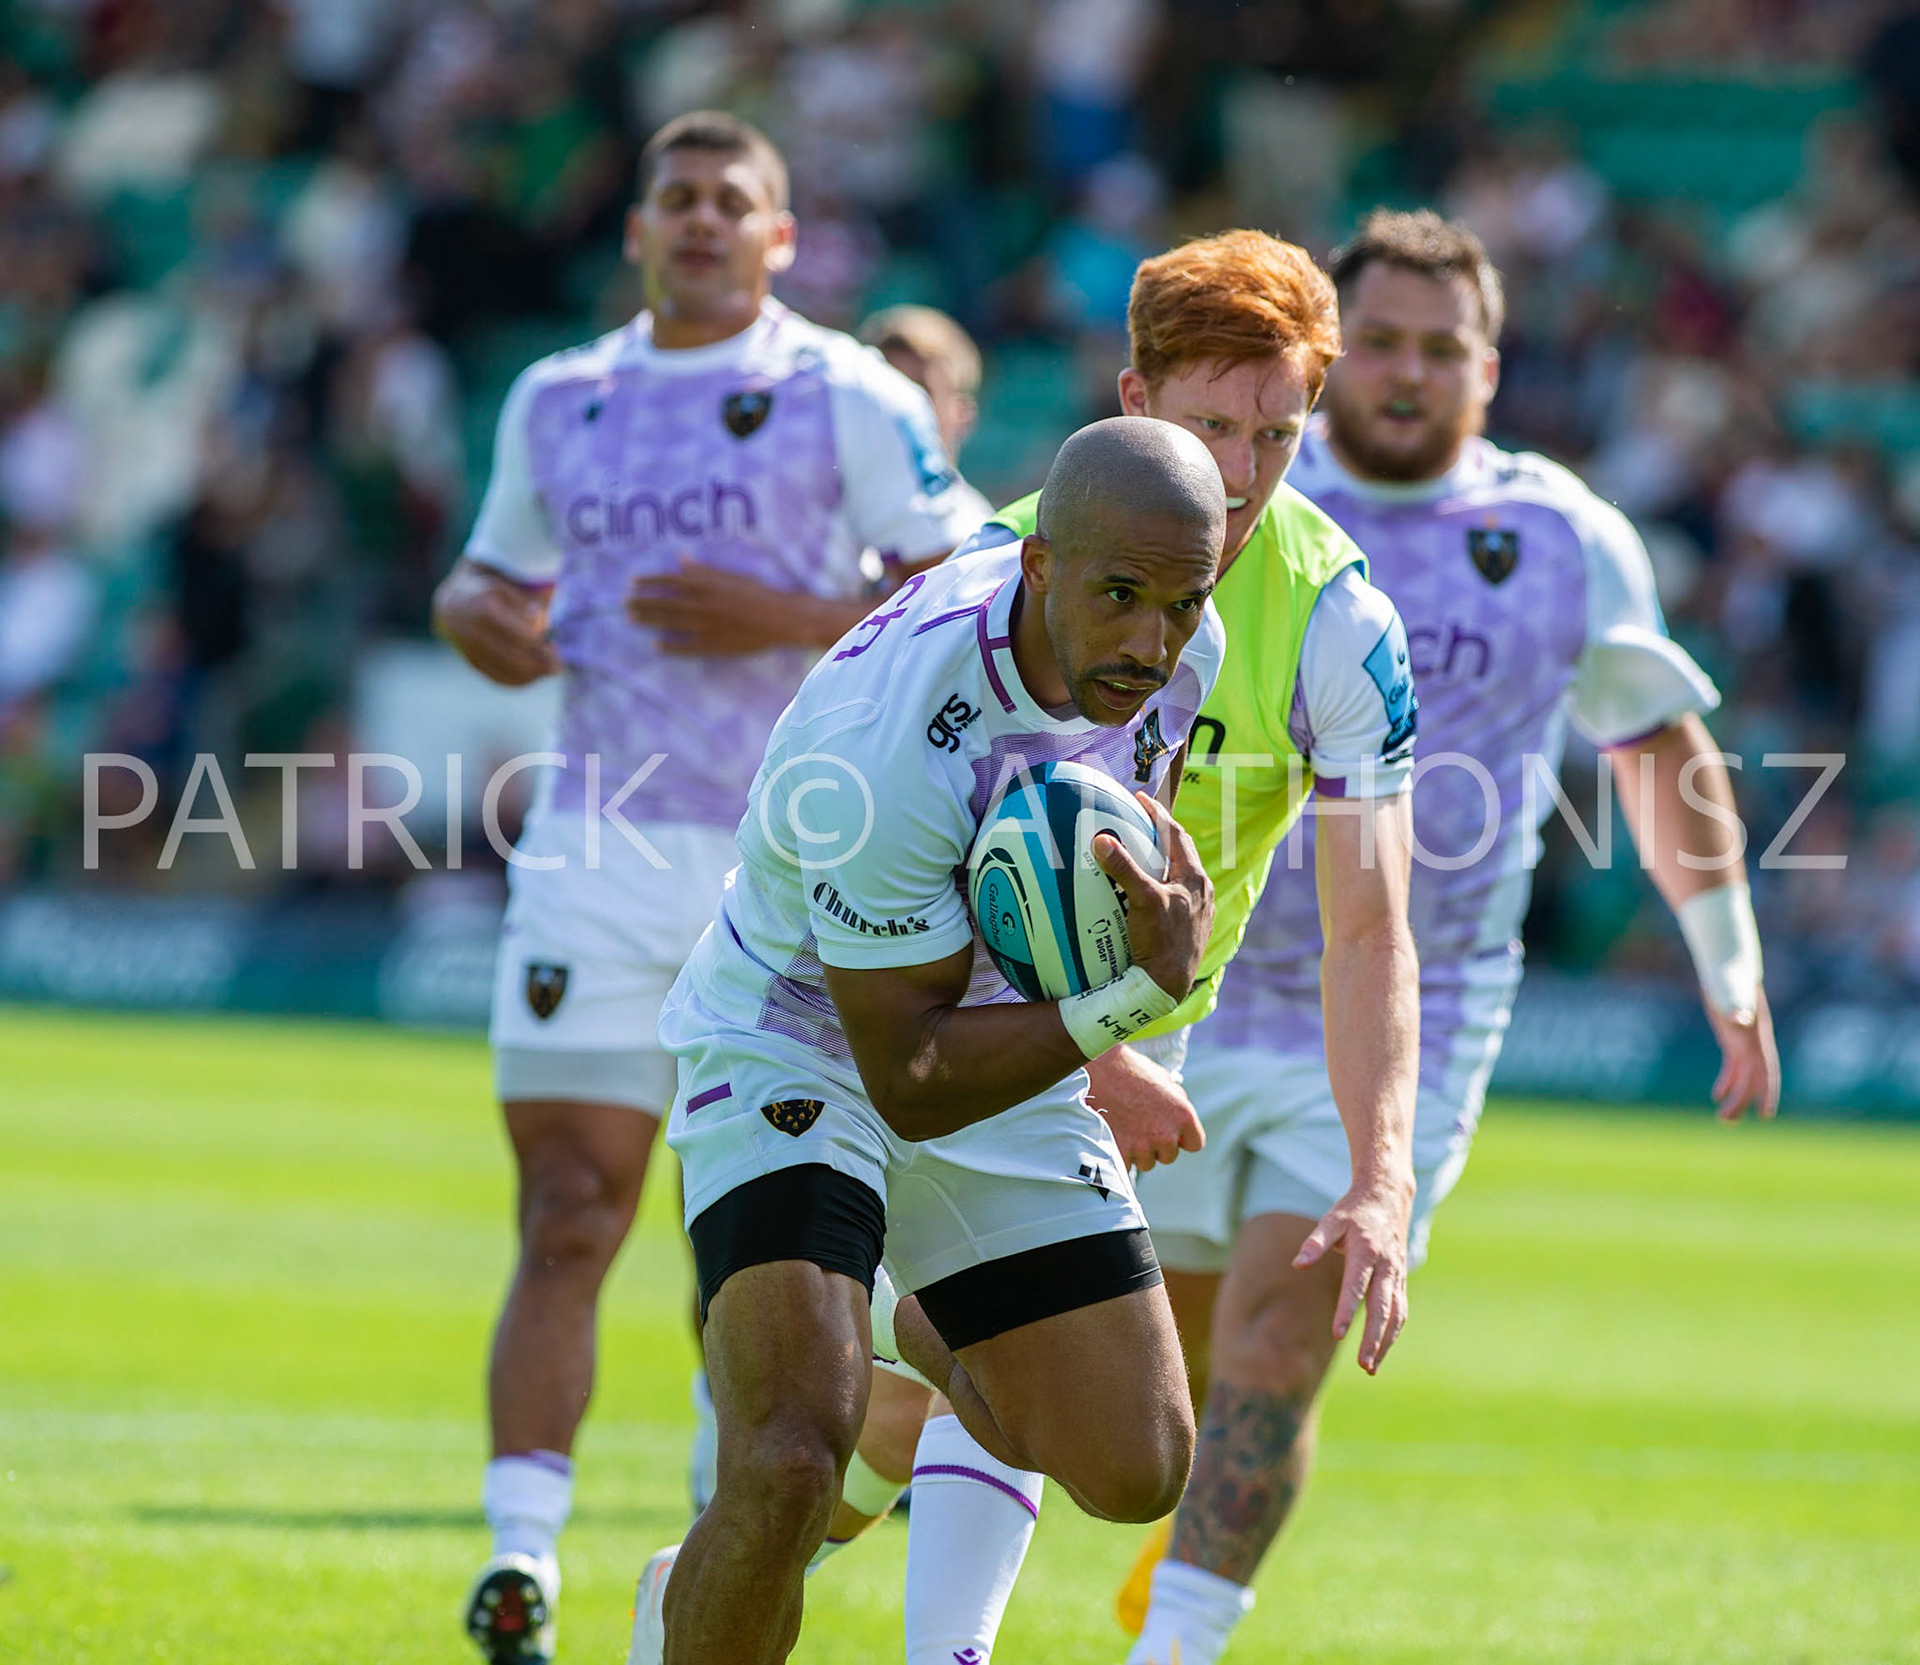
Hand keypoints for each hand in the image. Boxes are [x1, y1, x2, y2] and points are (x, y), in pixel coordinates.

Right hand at [431, 560, 559, 686]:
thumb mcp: (507, 588)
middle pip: (513, 657)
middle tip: (557, 665)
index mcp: (485, 610)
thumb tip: (542, 626)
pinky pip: (499, 679)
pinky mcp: (474, 664)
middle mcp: (474, 633)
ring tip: (549, 669)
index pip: (517, 635)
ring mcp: (472, 651)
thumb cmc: (490, 595)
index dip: (538, 643)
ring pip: (507, 672)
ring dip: (533, 675)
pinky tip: (535, 676)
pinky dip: (520, 681)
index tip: (551, 644)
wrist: (454, 606)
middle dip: (539, 664)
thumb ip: (526, 603)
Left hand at [627, 554, 814, 654]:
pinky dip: (671, 646)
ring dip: (649, 621)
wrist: (781, 618)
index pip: (669, 581)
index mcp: (707, 584)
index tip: (632, 583)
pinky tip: (656, 645)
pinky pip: (687, 646)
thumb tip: (681, 557)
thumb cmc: (757, 593)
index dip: (649, 582)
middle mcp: (702, 604)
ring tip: (632, 619)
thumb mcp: (730, 576)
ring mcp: (707, 626)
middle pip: (665, 603)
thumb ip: (703, 569)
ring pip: (671, 623)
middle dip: (642, 603)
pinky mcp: (715, 644)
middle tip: (624, 604)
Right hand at [1084, 1042, 1204, 1170]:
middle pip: (1168, 1155)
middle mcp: (1166, 1134)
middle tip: (1138, 1125)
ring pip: (1146, 1162)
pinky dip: (1118, 1155)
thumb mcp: (1161, 1078)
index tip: (1168, 1132)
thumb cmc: (1127, 1069)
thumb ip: (1176, 1100)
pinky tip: (1111, 1134)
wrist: (1093, 1068)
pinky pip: (1125, 1165)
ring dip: (1137, 1151)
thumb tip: (1182, 1121)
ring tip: (1122, 1126)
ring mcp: (1143, 1146)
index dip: (1181, 1139)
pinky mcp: (1120, 1153)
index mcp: (1183, 1115)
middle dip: (1156, 1145)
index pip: (1195, 1143)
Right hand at [1092, 792, 1212, 1003]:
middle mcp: (1202, 892)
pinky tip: (1146, 895)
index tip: (1141, 800)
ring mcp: (1199, 911)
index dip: (1158, 815)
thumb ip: (1123, 869)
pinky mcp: (1192, 929)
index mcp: (1194, 878)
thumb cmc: (1161, 941)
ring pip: (1181, 876)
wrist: (1168, 984)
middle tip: (1142, 823)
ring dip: (1164, 862)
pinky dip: (1162, 887)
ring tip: (1143, 855)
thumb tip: (1102, 840)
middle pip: (1182, 853)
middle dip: (1163, 835)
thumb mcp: (1142, 900)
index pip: (1177, 835)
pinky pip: (1176, 897)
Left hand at [1294, 1168, 1413, 1374]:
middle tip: (1363, 1365)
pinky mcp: (1401, 1279)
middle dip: (1374, 1338)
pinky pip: (1401, 1310)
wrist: (1388, 1197)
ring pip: (1396, 1314)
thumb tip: (1297, 1264)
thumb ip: (1316, 1242)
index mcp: (1366, 1250)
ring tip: (1371, 1367)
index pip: (1356, 1285)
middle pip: (1382, 1307)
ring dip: (1386, 1342)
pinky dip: (1393, 1331)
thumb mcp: (1332, 1219)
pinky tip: (1381, 1349)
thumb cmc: (1353, 1211)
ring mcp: (1397, 1274)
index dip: (1347, 1310)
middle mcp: (1386, 1265)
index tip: (1338, 1334)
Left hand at [1706, 985, 1779, 1121]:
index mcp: (1755, 1035)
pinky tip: (1717, 1095)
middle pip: (1752, 1078)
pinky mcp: (1732, 1037)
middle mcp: (1753, 1041)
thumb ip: (1736, 1003)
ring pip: (1743, 1076)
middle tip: (1726, 1121)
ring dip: (1735, 1096)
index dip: (1766, 1091)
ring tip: (1723, 1119)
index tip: (1765, 1115)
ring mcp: (1744, 1040)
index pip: (1765, 1069)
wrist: (1727, 962)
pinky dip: (1727, 1081)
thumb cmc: (1727, 974)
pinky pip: (1733, 1065)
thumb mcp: (1728, 989)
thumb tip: (1740, 1017)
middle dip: (1744, 1100)